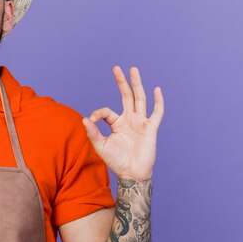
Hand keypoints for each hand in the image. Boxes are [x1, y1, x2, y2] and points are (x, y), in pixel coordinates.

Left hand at [82, 66, 163, 180]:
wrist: (131, 173)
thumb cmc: (116, 161)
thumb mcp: (101, 146)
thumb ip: (93, 133)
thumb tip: (84, 119)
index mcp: (117, 123)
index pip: (106, 111)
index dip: (98, 113)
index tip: (91, 121)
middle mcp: (129, 120)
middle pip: (126, 96)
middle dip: (121, 82)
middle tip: (116, 68)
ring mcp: (141, 122)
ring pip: (139, 99)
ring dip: (136, 84)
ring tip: (133, 69)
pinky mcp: (150, 129)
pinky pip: (156, 113)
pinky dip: (158, 102)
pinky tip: (156, 89)